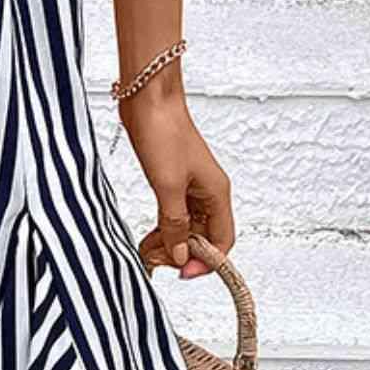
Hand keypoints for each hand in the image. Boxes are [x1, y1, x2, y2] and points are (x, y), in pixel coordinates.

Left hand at [120, 78, 234, 278]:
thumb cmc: (163, 132)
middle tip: (155, 260)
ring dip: (170, 240)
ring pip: (187, 225)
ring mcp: (190, 184)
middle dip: (182, 252)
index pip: (222, 241)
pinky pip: (173, 211)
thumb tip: (179, 256)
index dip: (205, 261)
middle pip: (203, 236)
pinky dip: (163, 225)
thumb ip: (174, 223)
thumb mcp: (167, 185)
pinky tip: (147, 234)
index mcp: (217, 193)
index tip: (181, 272)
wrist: (148, 97)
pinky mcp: (172, 177)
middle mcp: (207, 191)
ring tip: (147, 250)